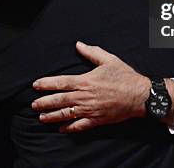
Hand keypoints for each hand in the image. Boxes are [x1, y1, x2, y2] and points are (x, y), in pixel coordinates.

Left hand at [31, 42, 150, 132]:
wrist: (140, 96)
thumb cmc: (125, 77)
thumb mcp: (108, 60)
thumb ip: (91, 52)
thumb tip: (78, 44)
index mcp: (86, 81)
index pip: (61, 82)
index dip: (47, 84)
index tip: (36, 85)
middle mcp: (85, 97)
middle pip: (60, 100)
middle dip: (44, 102)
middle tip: (34, 104)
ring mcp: (90, 110)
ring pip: (66, 114)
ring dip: (52, 116)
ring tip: (41, 117)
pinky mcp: (97, 120)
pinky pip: (79, 126)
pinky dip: (69, 128)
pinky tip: (61, 128)